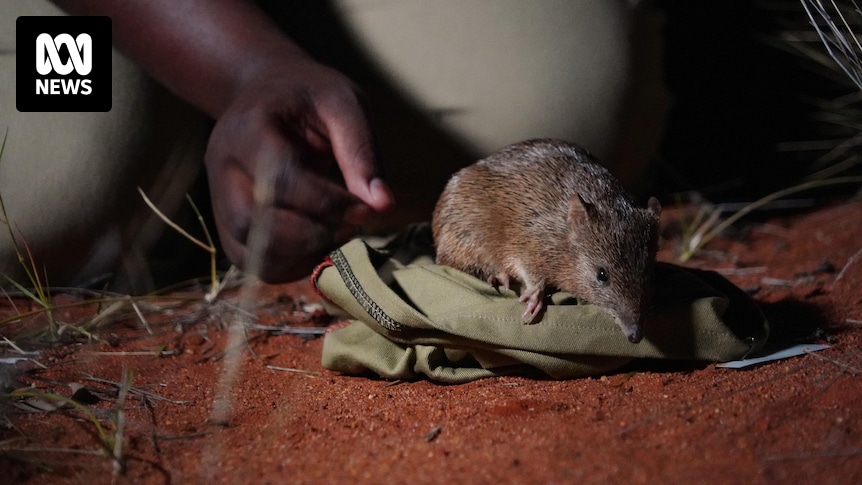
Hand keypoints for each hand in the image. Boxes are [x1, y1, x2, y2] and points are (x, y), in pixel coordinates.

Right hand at [204, 56, 393, 281]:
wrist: (267, 92)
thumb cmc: (309, 95)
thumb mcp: (343, 104)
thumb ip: (362, 152)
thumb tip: (382, 205)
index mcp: (248, 129)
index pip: (277, 179)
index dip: (325, 203)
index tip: (364, 208)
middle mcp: (223, 166)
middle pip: (254, 221)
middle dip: (312, 234)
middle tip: (353, 224)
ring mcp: (219, 198)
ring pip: (250, 251)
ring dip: (302, 255)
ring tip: (338, 233)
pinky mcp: (227, 223)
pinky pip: (251, 262)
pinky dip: (289, 265)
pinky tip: (319, 243)